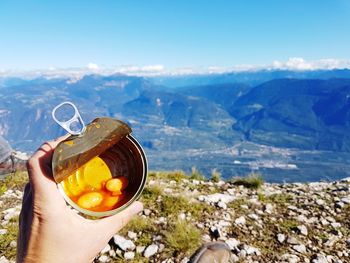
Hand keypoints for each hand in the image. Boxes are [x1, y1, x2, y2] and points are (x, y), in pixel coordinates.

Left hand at [17, 137, 142, 262]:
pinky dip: (47, 179)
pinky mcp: (29, 216)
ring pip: (34, 176)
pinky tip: (64, 185)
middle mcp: (32, 201)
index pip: (37, 162)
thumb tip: (139, 205)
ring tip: (71, 162)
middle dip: (54, 151)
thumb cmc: (64, 260)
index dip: (50, 146)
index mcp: (45, 201)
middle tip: (76, 148)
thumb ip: (120, 219)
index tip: (70, 140)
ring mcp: (27, 208)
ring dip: (50, 164)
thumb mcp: (96, 237)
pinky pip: (34, 188)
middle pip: (36, 164)